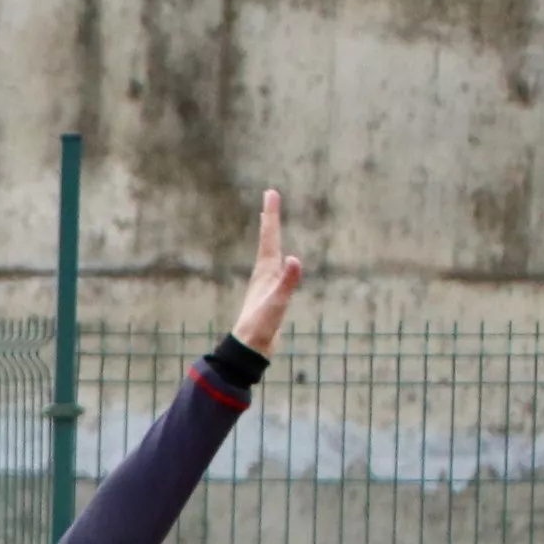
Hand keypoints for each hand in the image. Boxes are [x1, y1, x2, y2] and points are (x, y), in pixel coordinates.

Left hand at [233, 189, 302, 352]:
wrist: (248, 350)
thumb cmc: (260, 327)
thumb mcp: (276, 304)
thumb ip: (286, 282)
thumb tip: (295, 259)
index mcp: (265, 272)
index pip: (269, 237)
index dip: (271, 215)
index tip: (270, 193)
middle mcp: (263, 275)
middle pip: (268, 240)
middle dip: (270, 218)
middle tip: (270, 197)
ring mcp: (265, 285)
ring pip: (269, 253)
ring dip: (271, 236)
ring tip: (269, 223)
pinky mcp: (268, 296)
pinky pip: (274, 268)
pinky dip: (276, 257)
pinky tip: (278, 261)